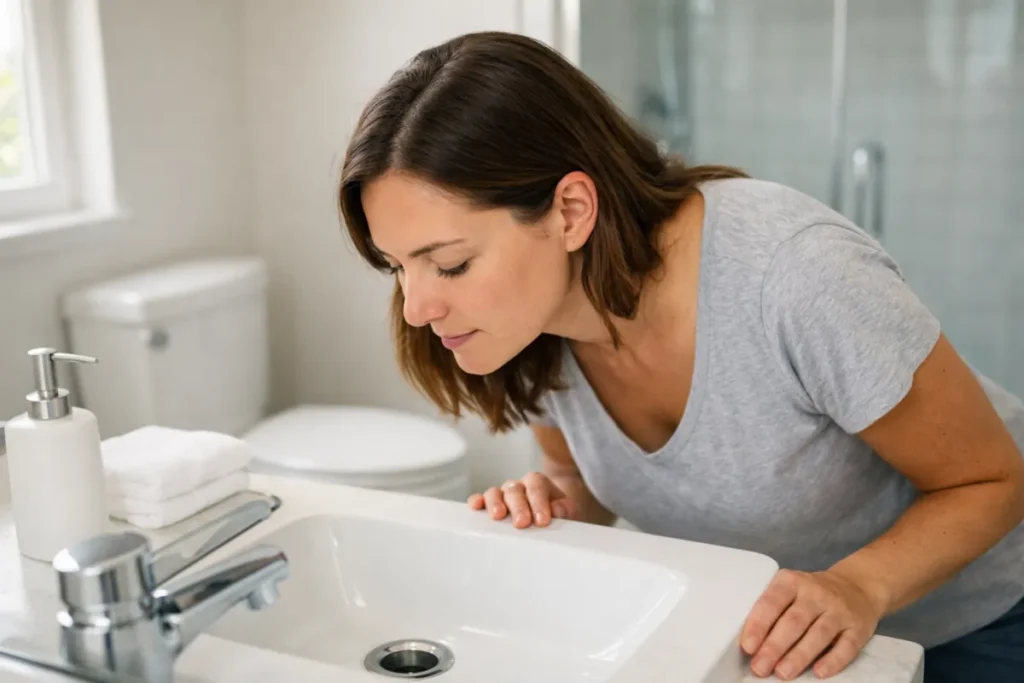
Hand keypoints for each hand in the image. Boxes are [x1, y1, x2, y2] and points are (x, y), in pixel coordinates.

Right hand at [468, 473, 577, 527]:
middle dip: (518, 507)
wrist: (548, 517)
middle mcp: (518, 486)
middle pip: (515, 490)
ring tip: (498, 516)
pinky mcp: (489, 505)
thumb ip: (566, 510)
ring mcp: (502, 495)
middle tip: (522, 523)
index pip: (537, 486)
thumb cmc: (557, 516)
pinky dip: (477, 501)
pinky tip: (475, 507)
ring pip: (495, 492)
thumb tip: (556, 510)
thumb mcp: (568, 512)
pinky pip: (480, 499)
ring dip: (495, 503)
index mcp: (539, 484)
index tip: (542, 521)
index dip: (539, 503)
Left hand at [740, 568, 886, 679]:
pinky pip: (847, 646)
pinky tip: (819, 673)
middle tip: (760, 667)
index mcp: (792, 582)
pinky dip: (833, 661)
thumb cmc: (811, 594)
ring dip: (799, 656)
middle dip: (774, 646)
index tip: (747, 646)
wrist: (857, 586)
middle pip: (793, 621)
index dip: (759, 625)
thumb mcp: (790, 589)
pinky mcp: (858, 628)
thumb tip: (752, 644)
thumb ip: (773, 610)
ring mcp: (839, 610)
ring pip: (818, 634)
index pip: (772, 602)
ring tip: (782, 673)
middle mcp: (816, 593)